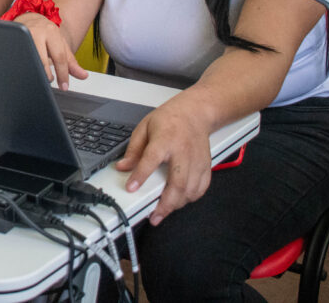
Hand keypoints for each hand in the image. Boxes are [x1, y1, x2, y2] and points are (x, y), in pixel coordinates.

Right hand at [14, 12, 88, 89]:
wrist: (30, 18)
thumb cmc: (47, 34)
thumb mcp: (61, 45)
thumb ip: (72, 62)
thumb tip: (84, 76)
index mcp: (51, 32)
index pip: (59, 57)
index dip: (63, 74)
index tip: (64, 86)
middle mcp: (36, 32)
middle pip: (42, 60)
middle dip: (48, 75)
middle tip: (50, 80)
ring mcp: (22, 36)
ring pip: (29, 60)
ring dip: (36, 72)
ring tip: (40, 75)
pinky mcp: (12, 40)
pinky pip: (19, 58)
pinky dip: (25, 67)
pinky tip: (28, 69)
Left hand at [115, 91, 212, 225]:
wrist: (196, 112)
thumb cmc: (169, 119)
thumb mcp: (145, 127)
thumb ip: (134, 149)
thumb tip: (122, 166)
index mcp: (165, 140)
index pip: (151, 160)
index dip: (140, 176)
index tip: (131, 188)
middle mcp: (182, 152)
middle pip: (177, 182)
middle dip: (165, 203)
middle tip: (154, 216)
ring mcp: (196, 160)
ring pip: (190, 189)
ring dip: (177, 204)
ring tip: (164, 210)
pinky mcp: (206, 166)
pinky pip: (201, 188)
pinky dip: (191, 198)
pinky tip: (181, 201)